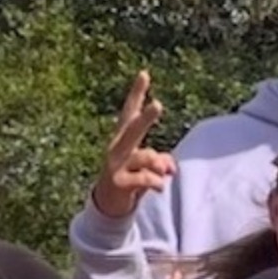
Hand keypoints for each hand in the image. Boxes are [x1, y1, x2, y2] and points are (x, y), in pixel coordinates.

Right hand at [91, 70, 175, 218]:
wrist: (109, 204)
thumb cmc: (130, 177)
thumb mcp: (146, 167)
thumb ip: (160, 161)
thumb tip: (168, 167)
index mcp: (124, 138)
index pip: (130, 112)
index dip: (137, 93)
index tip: (144, 73)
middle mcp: (117, 147)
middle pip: (133, 129)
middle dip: (146, 117)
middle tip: (158, 104)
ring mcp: (115, 164)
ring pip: (145, 156)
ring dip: (159, 164)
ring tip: (165, 173)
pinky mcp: (117, 182)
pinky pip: (143, 178)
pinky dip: (156, 182)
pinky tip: (159, 186)